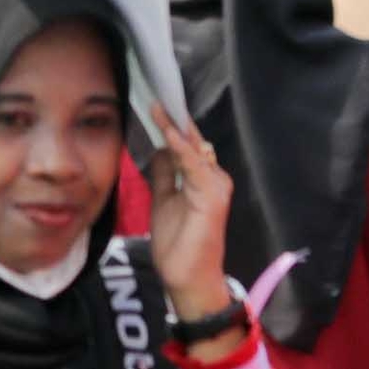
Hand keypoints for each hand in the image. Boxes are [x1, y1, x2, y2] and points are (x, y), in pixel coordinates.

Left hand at [144, 110, 239, 332]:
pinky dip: (182, 148)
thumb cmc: (178, 243)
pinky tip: (169, 133)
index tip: (152, 100)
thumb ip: (164, 174)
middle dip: (173, 117)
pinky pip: (195, 166)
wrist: (187, 277)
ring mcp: (216, 185)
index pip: (185, 143)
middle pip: (191, 140)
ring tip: (158, 104)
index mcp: (202, 177)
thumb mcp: (163, 199)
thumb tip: (159, 148)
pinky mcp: (213, 196)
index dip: (170, 123)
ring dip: (175, 127)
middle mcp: (213, 176)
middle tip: (155, 90)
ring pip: (194, 149)